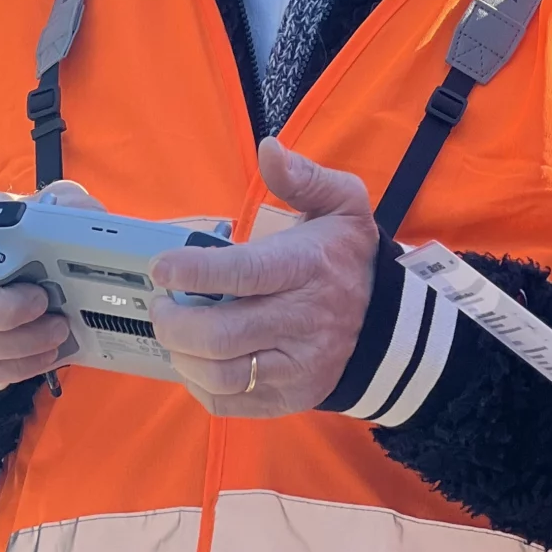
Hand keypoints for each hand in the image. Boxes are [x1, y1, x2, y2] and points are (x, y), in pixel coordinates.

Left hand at [148, 139, 377, 418]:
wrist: (389, 325)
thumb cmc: (349, 258)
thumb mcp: (343, 204)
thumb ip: (305, 177)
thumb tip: (268, 148)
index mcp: (308, 268)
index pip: (245, 275)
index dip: (196, 272)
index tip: (161, 268)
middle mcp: (302, 321)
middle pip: (223, 334)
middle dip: (176, 323)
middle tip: (162, 305)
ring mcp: (296, 366)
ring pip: (223, 374)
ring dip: (183, 356)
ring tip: (175, 333)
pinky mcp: (288, 398)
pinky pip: (230, 403)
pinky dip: (199, 385)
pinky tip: (196, 361)